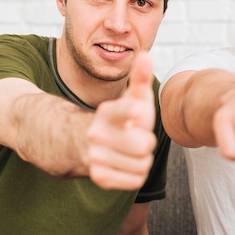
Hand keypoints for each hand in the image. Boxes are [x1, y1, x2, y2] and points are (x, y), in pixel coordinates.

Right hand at [87, 52, 156, 188]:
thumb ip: (141, 77)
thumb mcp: (132, 97)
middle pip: (144, 145)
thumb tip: (147, 54)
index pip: (124, 111)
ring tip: (131, 150)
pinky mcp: (99, 177)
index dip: (131, 111)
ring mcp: (95, 157)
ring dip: (142, 159)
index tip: (137, 111)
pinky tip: (127, 164)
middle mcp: (96, 134)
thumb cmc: (122, 118)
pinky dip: (136, 174)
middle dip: (146, 142)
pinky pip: (136, 179)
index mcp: (108, 112)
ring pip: (142, 165)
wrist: (88, 143)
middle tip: (137, 137)